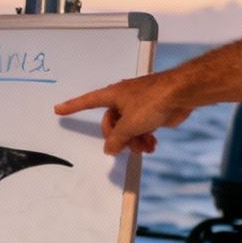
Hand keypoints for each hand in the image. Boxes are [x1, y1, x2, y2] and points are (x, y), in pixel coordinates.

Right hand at [53, 73, 195, 154]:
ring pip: (129, 128)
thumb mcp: (129, 124)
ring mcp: (139, 105)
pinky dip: (145, 138)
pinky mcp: (153, 111)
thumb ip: (116, 139)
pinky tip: (152, 145)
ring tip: (144, 148)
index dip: (72, 106)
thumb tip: (110, 148)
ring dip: (134, 141)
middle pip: (112, 123)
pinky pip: (143, 128)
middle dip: (119, 138)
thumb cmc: (154, 101)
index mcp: (113, 95)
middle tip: (126, 148)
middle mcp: (124, 99)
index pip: (87, 101)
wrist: (182, 93)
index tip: (59, 109)